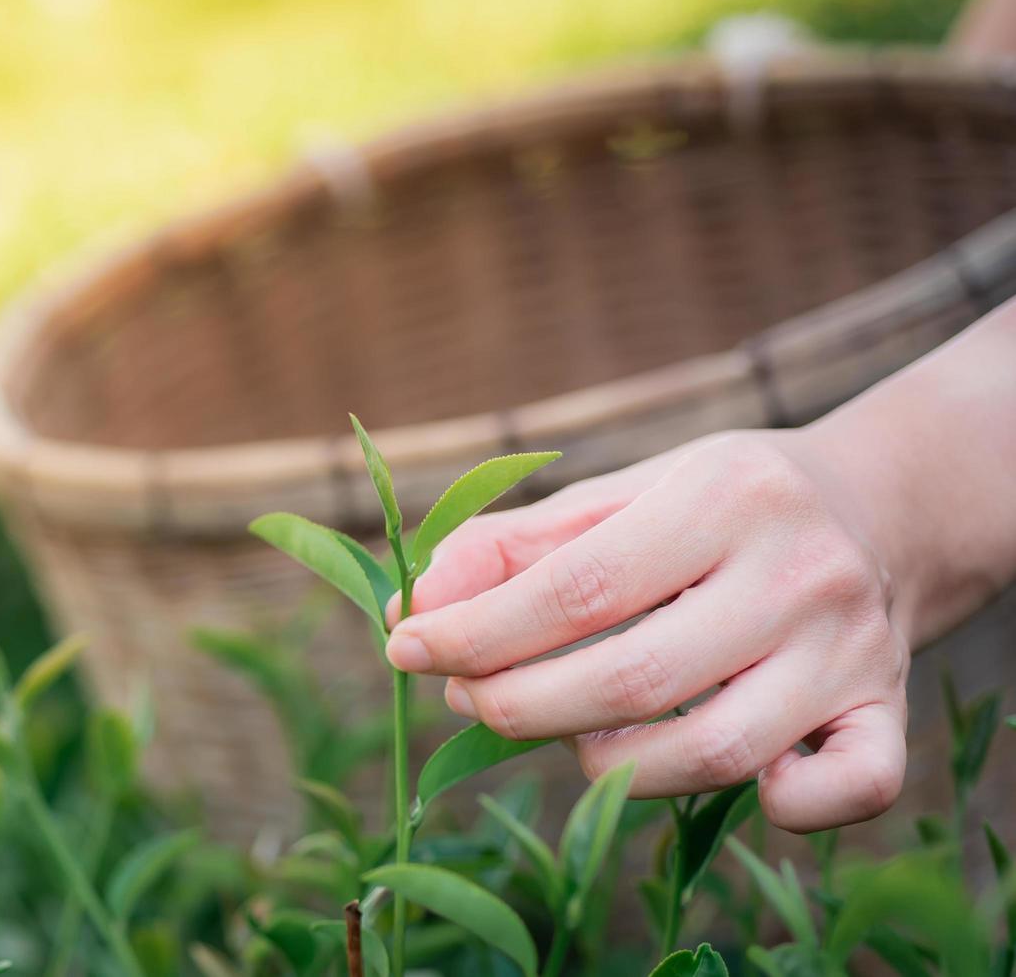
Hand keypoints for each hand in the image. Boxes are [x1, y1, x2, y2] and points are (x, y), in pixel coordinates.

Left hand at [384, 431, 909, 832]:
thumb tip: (409, 605)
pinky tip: (716, 775)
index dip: (476, 633)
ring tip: (560, 732)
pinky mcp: (892, 711)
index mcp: (725, 497)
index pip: (578, 589)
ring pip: (715, 754)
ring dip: (606, 766)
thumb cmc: (716, 505)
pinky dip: (785, 804)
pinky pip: (854, 787)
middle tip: (465, 698)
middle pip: (633, 681)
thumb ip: (511, 546)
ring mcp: (855, 651)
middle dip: (518, 705)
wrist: (883, 507)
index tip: (406, 648)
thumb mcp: (618, 494)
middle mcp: (800, 574)